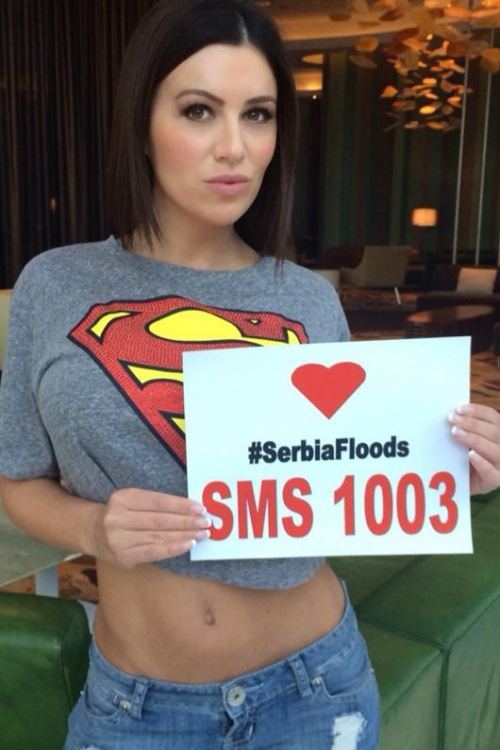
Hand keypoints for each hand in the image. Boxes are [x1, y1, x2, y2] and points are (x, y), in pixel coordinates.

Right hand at [90, 488, 211, 567]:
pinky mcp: (123, 556)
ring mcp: (119, 539)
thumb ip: (155, 503)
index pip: (158, 501)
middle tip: (206, 522)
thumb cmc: (121, 513)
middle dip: (186, 521)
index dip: (180, 505)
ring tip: (202, 534)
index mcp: (123, 498)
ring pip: (158, 537)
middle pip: (160, 520)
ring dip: (184, 535)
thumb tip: (191, 508)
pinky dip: (173, 549)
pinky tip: (188, 544)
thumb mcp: (132, 500)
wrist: (93, 532)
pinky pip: (154, 552)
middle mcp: (118, 518)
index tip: (200, 508)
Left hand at [449, 404, 499, 495]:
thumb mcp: (463, 441)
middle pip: (494, 432)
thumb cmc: (461, 458)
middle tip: (452, 420)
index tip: (459, 408)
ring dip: (475, 439)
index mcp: (498, 434)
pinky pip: (491, 473)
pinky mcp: (494, 481)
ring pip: (495, 450)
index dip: (478, 411)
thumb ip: (462, 428)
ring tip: (456, 433)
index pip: (493, 418)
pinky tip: (471, 456)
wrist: (459, 484)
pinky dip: (482, 463)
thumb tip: (451, 413)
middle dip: (472, 424)